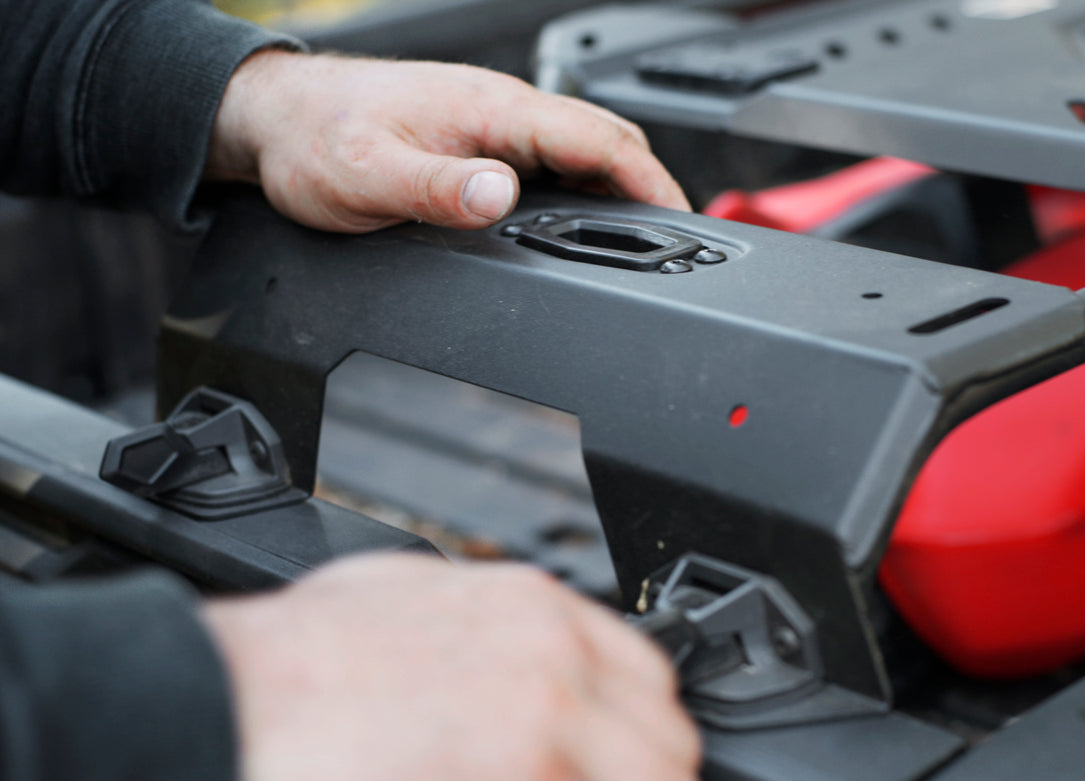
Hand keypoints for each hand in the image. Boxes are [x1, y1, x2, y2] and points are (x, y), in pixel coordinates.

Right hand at [203, 553, 701, 780]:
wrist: (233, 703)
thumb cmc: (298, 657)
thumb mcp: (413, 591)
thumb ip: (492, 620)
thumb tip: (533, 650)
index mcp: (537, 609)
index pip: (655, 680)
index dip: (648, 737)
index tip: (636, 768)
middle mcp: (556, 664)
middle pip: (669, 751)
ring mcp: (543, 733)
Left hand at [206, 50, 688, 232]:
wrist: (275, 119)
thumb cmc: (316, 141)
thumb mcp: (370, 178)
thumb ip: (439, 189)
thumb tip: (501, 198)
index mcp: (491, 111)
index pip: (598, 138)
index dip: (650, 181)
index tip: (684, 220)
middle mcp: (501, 110)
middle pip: (606, 140)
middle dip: (651, 186)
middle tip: (681, 240)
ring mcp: (494, 124)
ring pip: (583, 150)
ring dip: (621, 188)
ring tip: (645, 237)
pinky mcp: (481, 140)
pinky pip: (552, 160)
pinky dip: (584, 190)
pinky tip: (583, 223)